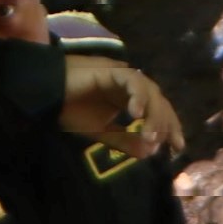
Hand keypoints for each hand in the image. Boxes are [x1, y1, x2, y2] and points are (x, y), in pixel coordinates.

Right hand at [62, 54, 183, 158]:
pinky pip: (132, 81)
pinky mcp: (113, 70)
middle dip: (166, 123)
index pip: (158, 112)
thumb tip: (148, 153)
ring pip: (150, 92)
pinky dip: (137, 96)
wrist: (46, 94)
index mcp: (130, 99)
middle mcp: (131, 87)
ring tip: (150, 136)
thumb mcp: (100, 132)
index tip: (177, 149)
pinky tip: (135, 113)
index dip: (170, 128)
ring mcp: (123, 77)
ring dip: (153, 114)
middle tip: (165, 145)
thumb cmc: (70, 110)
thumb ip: (123, 140)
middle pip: (160, 102)